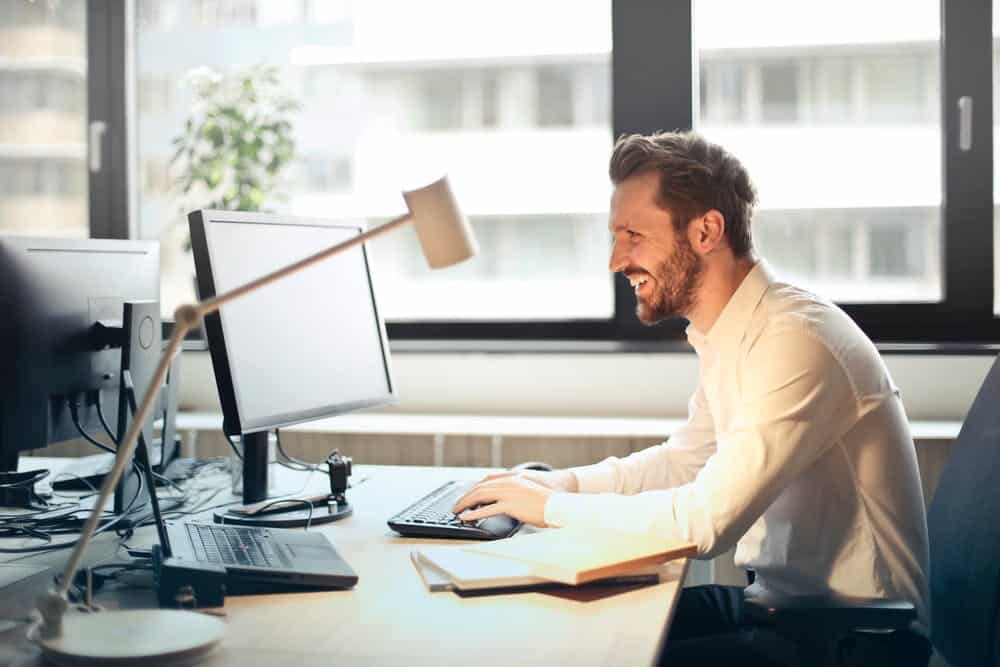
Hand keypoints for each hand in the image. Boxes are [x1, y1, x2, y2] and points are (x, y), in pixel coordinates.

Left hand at [452, 471, 575, 526]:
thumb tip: (503, 501)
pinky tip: (466, 517)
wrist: (560, 506)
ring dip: (465, 503)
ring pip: (481, 496)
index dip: (475, 487)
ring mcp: (509, 493)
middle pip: (481, 487)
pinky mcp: (511, 505)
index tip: (468, 495)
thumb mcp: (530, 491)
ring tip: (457, 511)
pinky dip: (474, 513)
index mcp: (514, 478)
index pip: (488, 479)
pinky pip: (487, 509)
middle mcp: (509, 482)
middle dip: (466, 496)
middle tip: (457, 505)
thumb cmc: (548, 502)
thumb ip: (515, 492)